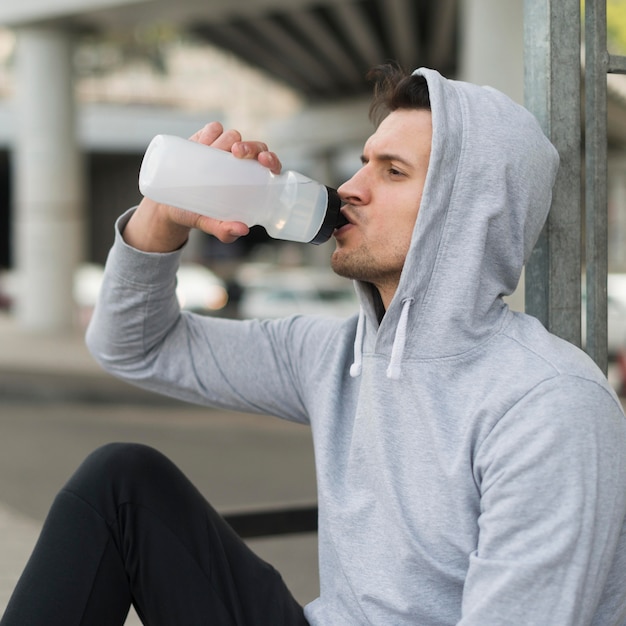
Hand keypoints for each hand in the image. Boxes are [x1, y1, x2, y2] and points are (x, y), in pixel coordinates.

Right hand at [124, 122, 282, 251]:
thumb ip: (224, 230)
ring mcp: (223, 150)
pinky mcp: (205, 140)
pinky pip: (214, 129)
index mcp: (250, 182)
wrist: (169, 203)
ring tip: (211, 153)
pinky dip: (212, 131)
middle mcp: (240, 164)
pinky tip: (204, 142)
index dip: (271, 160)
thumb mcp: (209, 224)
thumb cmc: (196, 214)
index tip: (263, 161)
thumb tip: (242, 230)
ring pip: (234, 136)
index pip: (269, 167)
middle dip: (250, 147)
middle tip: (235, 153)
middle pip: (255, 147)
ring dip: (228, 140)